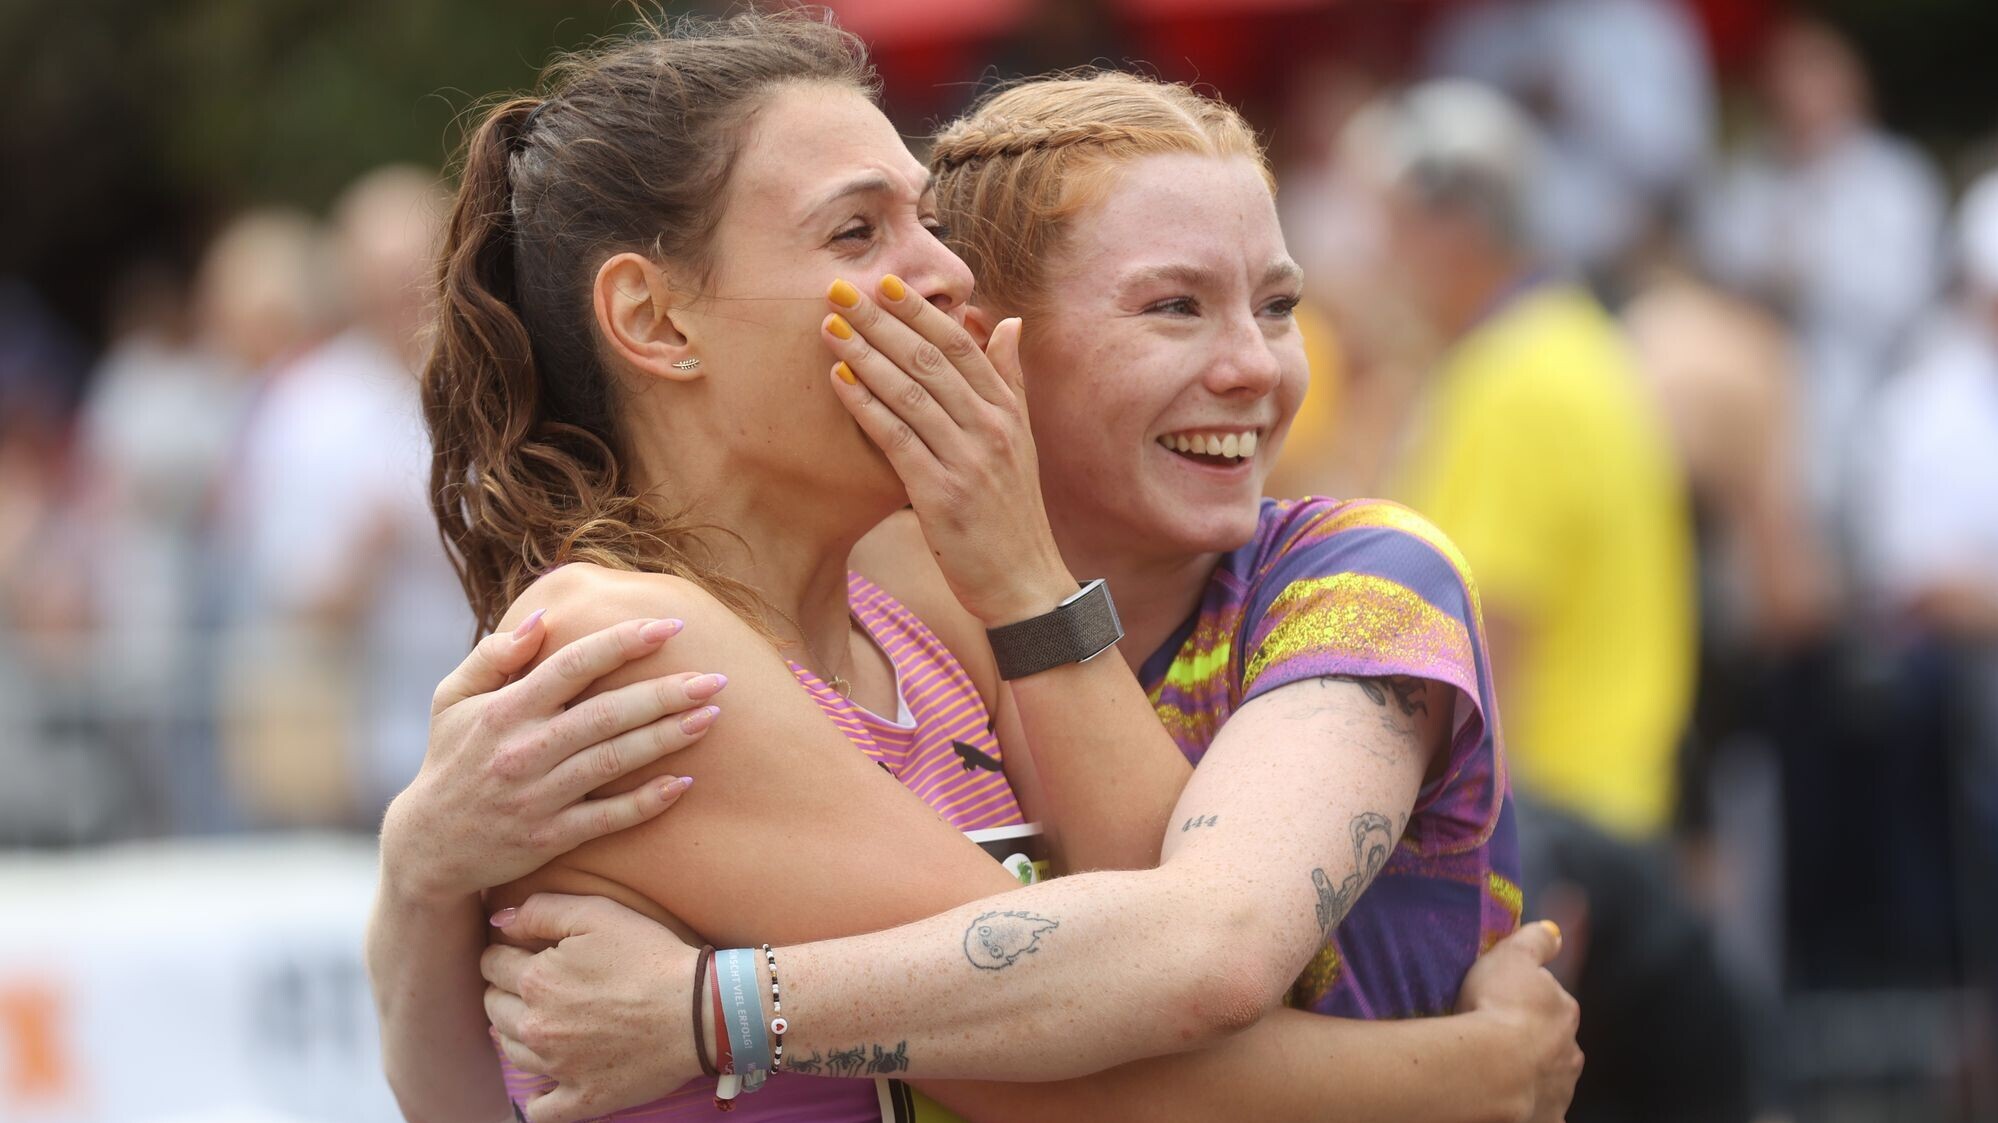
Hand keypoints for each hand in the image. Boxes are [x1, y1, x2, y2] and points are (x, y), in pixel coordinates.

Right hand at [379, 614, 727, 901]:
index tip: (669, 626)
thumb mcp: (450, 700)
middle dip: (666, 692)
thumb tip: (543, 616)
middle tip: (715, 677)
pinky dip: (646, 802)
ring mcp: (538, 798)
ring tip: (712, 716)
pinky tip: (683, 783)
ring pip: (614, 761)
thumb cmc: (449, 759)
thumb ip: (493, 655)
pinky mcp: (549, 839)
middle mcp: (523, 750)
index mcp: (504, 710)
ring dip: (667, 738)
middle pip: (607, 714)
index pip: (572, 665)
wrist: (428, 847)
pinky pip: (608, 819)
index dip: (623, 642)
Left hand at [483, 894, 701, 1122]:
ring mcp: (556, 1068)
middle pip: (494, 1007)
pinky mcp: (580, 1098)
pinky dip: (538, 1098)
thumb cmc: (652, 957)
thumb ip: (542, 910)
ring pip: (509, 1051)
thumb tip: (500, 921)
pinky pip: (540, 1110)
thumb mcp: (599, 914)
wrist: (700, 1011)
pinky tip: (547, 1081)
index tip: (522, 951)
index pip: (492, 963)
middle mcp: (535, 1027)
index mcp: (535, 980)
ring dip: (515, 1033)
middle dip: (505, 990)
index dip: (504, 952)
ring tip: (543, 1020)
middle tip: (536, 984)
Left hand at [823, 275, 1077, 625]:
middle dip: (881, 321)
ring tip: (829, 327)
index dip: (920, 311)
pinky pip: (897, 438)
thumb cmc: (1013, 513)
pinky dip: (866, 406)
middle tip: (840, 290)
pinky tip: (838, 381)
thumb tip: (1009, 324)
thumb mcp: (1021, 441)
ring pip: (910, 392)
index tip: (885, 282)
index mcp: (1007, 411)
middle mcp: (990, 427)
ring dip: (865, 355)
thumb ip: (1010, 381)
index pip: (961, 345)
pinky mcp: (942, 494)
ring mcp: (967, 459)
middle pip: (929, 359)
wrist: (1026, 583)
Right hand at [1457, 920, 1583, 1122]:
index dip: (1531, 1003)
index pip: (1554, 1003)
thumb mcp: (1512, 956)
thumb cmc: (1499, 1006)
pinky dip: (1531, 1107)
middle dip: (1536, 1042)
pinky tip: (1509, 1102)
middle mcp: (1571, 1053)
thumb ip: (1536, 941)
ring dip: (1531, 1073)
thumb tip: (1554, 932)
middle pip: (1555, 1043)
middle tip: (1499, 1038)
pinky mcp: (1546, 1118)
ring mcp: (1561, 1090)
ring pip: (1549, 1078)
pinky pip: (1541, 1112)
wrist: (1491, 1067)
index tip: (1507, 1004)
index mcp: (1565, 1012)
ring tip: (1496, 1070)